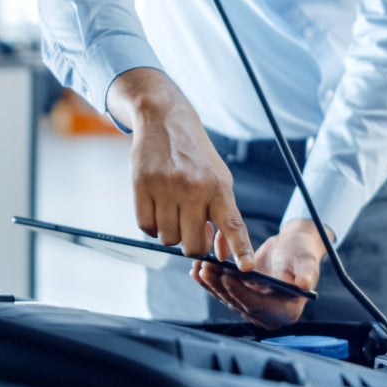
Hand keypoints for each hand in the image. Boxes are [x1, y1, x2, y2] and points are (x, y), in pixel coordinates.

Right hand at [108, 68, 253, 268]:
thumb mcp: (219, 178)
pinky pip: (146, 227)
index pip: (233, 225)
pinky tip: (158, 207)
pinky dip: (152, 225)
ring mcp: (166, 187)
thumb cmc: (196, 155)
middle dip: (192, 244)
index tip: (245, 267)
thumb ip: (223, 214)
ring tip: (174, 209)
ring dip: (171, 231)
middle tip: (192, 227)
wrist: (165, 120)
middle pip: (192, 244)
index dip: (240, 249)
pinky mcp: (142, 186)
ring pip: (168, 238)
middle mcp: (194, 188)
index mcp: (219, 187)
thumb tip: (221, 253)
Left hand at [191, 220, 326, 328]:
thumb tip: (304, 284)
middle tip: (207, 268)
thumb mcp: (307, 261)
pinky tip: (197, 270)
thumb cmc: (302, 254)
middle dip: (219, 285)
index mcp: (285, 311)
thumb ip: (306, 273)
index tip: (226, 276)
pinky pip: (222, 290)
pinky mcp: (240, 296)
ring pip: (226, 296)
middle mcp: (266, 313)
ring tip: (200, 265)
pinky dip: (209, 280)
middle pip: (237, 302)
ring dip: (211, 282)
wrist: (292, 248)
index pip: (257, 305)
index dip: (240, 292)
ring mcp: (252, 305)